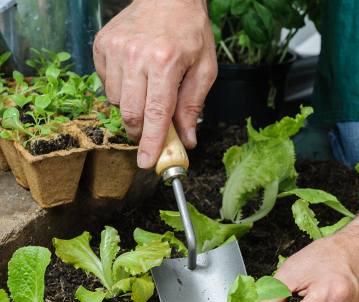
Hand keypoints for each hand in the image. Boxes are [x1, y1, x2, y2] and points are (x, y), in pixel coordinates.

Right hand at [93, 0, 216, 167]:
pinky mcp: (102, 45)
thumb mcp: (205, 69)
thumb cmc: (190, 32)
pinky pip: (105, 83)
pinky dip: (120, 88)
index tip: (146, 163)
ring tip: (148, 89)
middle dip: (140, 131)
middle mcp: (136, 56)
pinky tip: (136, 75)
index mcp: (165, 62)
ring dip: (132, 107)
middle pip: (130, 113)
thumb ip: (193, 106)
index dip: (151, 142)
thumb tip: (187, 140)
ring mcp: (115, 50)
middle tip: (151, 132)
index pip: (155, 114)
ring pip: (115, 101)